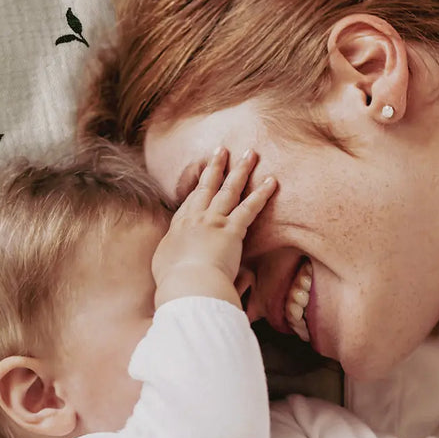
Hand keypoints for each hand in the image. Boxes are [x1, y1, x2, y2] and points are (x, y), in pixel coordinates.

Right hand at [152, 147, 275, 308]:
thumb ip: (180, 264)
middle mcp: (193, 219)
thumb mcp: (167, 271)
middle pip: (206, 188)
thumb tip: (190, 265)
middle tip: (221, 151)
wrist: (185, 286)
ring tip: (250, 153)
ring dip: (240, 170)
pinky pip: (249, 207)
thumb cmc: (175, 285)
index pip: (189, 204)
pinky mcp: (230, 230)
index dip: (197, 190)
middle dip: (215, 167)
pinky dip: (261, 193)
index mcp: (177, 230)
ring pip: (228, 190)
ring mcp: (212, 221)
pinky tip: (271, 180)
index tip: (203, 179)